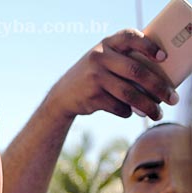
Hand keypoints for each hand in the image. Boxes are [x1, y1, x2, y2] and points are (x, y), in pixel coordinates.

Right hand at [46, 29, 179, 120]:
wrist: (62, 95)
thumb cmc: (93, 76)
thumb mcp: (103, 61)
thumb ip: (124, 61)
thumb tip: (158, 80)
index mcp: (106, 45)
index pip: (130, 37)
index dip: (148, 45)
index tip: (163, 57)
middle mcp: (99, 58)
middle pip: (136, 71)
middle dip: (158, 86)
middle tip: (172, 98)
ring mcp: (94, 78)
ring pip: (129, 94)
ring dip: (148, 106)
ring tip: (158, 114)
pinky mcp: (92, 97)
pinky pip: (119, 106)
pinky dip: (127, 112)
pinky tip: (129, 112)